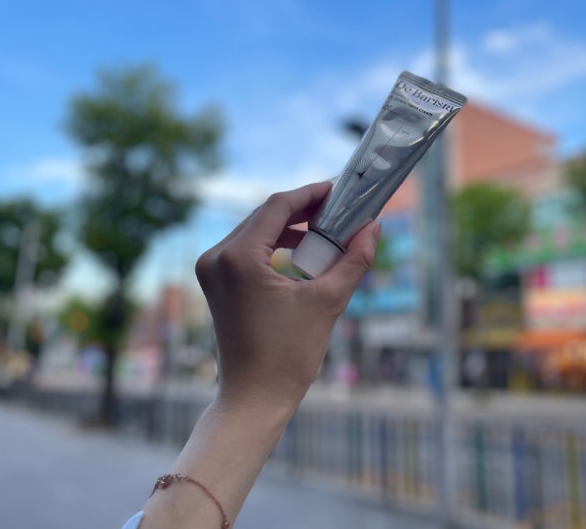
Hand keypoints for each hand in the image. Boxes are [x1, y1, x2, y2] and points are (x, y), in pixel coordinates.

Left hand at [195, 181, 379, 411]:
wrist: (254, 397)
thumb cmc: (287, 356)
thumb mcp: (327, 302)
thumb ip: (353, 260)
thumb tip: (374, 228)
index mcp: (238, 258)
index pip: (277, 206)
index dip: (310, 193)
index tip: (338, 188)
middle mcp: (216, 257)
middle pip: (264, 215)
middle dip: (303, 209)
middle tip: (338, 208)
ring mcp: (211, 270)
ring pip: (256, 230)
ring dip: (290, 227)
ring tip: (325, 229)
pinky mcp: (215, 282)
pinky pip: (247, 249)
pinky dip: (275, 245)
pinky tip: (301, 250)